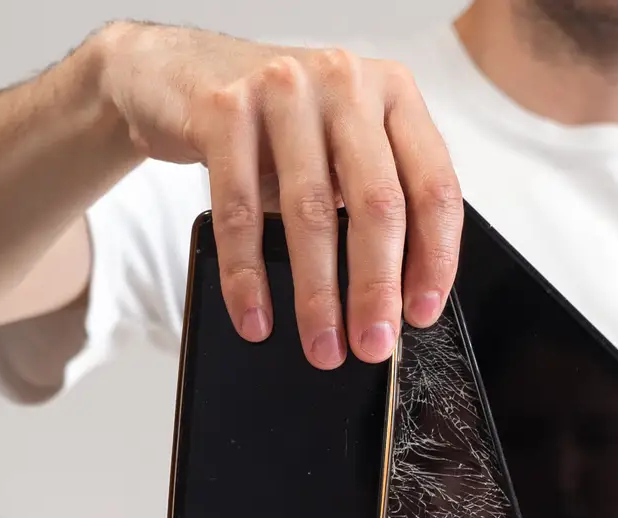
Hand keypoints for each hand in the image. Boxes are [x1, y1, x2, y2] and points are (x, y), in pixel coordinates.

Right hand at [96, 22, 462, 368]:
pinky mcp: (225, 109)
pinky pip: (240, 210)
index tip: (420, 314)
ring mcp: (285, 90)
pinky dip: (247, 275)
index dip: (434, 260)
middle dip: (376, 288)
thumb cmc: (276, 125)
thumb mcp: (340, 147)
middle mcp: (346, 83)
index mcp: (394, 95)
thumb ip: (374, 198)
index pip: (433, 187)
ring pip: (311, 212)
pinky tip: (256, 316)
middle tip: (371, 344)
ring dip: (317, 295)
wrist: (183, 73)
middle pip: (377, 203)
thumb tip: (394, 301)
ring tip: (321, 345)